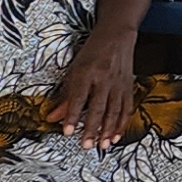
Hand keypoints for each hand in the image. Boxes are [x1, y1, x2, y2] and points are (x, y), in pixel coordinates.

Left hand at [50, 23, 140, 149]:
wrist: (117, 36)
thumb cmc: (92, 52)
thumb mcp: (74, 70)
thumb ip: (65, 95)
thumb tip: (52, 117)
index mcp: (86, 72)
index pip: (78, 98)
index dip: (73, 116)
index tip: (68, 132)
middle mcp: (104, 78)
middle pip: (98, 107)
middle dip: (92, 128)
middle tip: (86, 145)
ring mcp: (119, 83)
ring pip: (114, 110)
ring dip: (108, 130)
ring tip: (102, 145)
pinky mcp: (129, 87)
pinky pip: (126, 108)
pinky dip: (122, 124)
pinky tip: (116, 136)